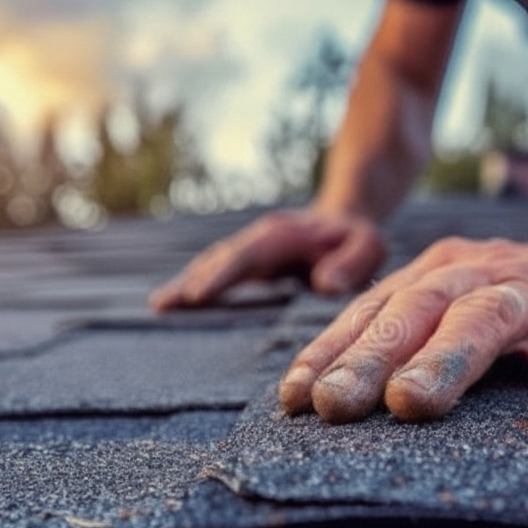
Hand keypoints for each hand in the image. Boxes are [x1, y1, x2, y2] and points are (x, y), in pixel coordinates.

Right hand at [150, 210, 386, 310]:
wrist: (345, 221)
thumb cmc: (358, 238)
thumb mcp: (369, 245)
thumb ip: (352, 262)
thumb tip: (324, 284)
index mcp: (284, 234)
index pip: (247, 254)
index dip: (222, 274)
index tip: (198, 294)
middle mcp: (259, 240)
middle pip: (219, 259)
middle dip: (191, 281)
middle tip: (163, 305)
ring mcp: (249, 250)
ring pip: (211, 265)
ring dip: (185, 284)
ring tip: (159, 307)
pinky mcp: (246, 264)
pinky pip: (215, 274)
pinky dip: (193, 287)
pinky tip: (172, 305)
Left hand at [278, 237, 527, 430]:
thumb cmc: (527, 320)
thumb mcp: (461, 319)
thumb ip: (406, 346)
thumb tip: (318, 405)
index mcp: (438, 274)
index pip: (374, 311)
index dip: (331, 351)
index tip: (293, 400)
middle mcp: (482, 273)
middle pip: (418, 311)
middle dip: (370, 357)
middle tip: (332, 406)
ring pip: (487, 319)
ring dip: (446, 360)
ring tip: (412, 404)